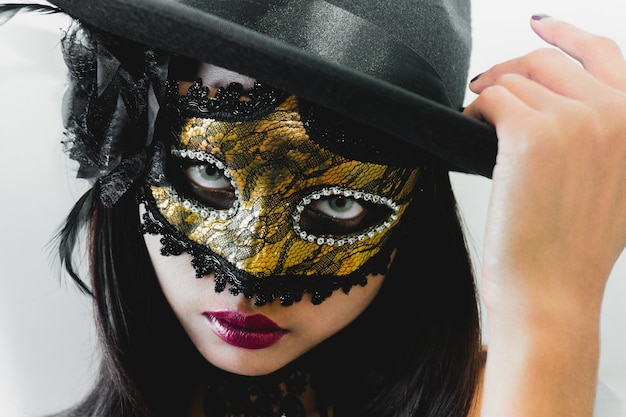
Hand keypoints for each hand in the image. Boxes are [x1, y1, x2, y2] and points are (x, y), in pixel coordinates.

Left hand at [463, 16, 625, 416]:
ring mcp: (576, 121)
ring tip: (479, 117)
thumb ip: (600, 135)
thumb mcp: (609, 183)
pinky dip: (475, 108)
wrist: (552, 293)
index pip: (604, 54)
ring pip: (516, 82)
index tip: (540, 24)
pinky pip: (492, 98)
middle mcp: (616, 115)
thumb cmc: (571, 247)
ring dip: (490, 95)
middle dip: (510, 69)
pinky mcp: (531, 133)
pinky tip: (472, 125)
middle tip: (485, 84)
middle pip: (548, 62)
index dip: (566, 34)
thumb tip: (556, 100)